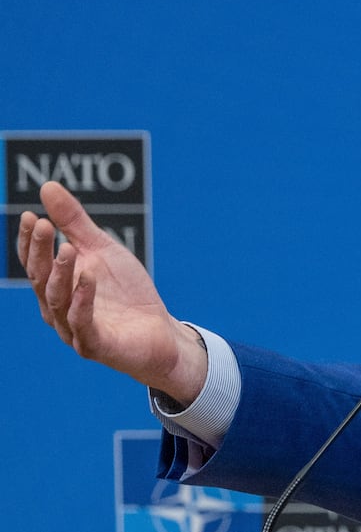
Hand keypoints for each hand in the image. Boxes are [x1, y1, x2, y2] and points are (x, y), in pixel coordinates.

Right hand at [16, 181, 207, 403]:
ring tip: (68, 248)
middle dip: (40, 251)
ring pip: (58, 300)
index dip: (30, 241)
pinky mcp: (95, 345)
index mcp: (56, 286)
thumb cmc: (126, 292)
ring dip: (61, 273)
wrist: (159, 332)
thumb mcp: (103, 250)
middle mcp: (57, 308)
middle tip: (44, 224)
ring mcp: (73, 329)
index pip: (35, 262)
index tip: (32, 215)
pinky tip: (88, 276)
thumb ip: (75, 223)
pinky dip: (83, 298)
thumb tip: (47, 187)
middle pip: (41, 279)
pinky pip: (83, 322)